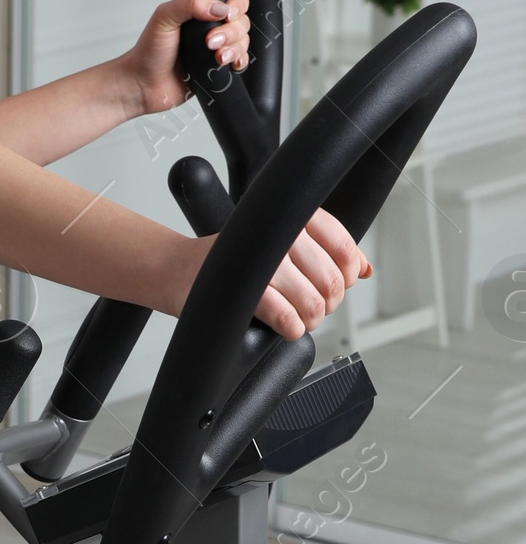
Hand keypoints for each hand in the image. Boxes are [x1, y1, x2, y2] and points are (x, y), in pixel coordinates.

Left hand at [124, 0, 249, 116]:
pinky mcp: (217, 69)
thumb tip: (220, 8)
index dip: (237, 5)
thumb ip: (190, 4)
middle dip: (232, 31)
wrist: (142, 85)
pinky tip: (228, 64)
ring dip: (234, 48)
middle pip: (242, 21)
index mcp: (200, 12)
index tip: (227, 15)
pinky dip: (240, 61)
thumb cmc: (148, 52)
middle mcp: (211, 28)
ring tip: (215, 57)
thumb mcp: (164, 18)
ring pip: (243, 41)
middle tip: (209, 42)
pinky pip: (240, 61)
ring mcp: (215, 49)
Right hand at [168, 207, 371, 335]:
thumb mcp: (281, 244)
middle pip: (331, 279)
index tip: (339, 283)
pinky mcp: (244, 288)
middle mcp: (278, 231)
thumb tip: (365, 269)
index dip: (349, 271)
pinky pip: (285, 316)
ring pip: (312, 301)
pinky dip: (291, 328)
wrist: (178, 269)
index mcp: (291, 215)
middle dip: (328, 302)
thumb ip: (325, 252)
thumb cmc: (233, 260)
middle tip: (314, 307)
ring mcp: (261, 259)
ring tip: (299, 320)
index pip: (342, 245)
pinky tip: (286, 327)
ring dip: (310, 319)